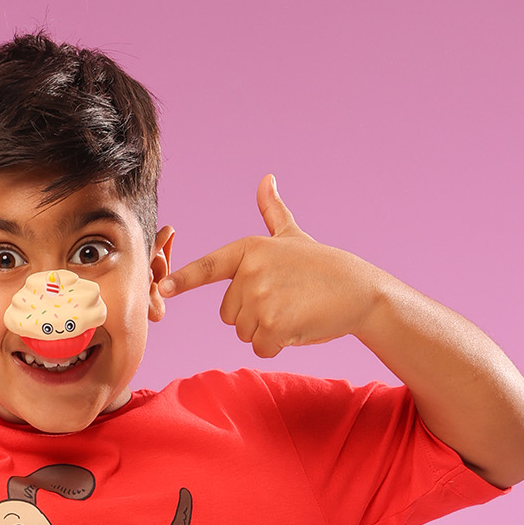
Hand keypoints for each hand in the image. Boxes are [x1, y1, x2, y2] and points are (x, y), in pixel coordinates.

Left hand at [158, 175, 381, 357]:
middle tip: (286, 300)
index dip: (183, 279)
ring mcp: (260, 299)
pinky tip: (298, 327)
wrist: (360, 292)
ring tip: (294, 311)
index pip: (209, 266)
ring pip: (244, 332)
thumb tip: (266, 179)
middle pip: (228, 314)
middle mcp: (250, 273)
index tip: (164, 288)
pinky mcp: (273, 326)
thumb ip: (273, 212)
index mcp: (249, 250)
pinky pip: (260, 346)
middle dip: (253, 314)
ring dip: (267, 330)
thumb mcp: (293, 236)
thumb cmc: (323, 266)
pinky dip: (278, 345)